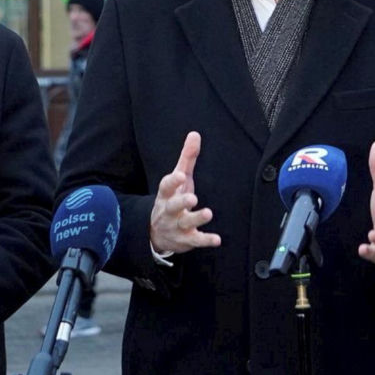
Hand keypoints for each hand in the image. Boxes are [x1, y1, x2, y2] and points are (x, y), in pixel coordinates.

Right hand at [149, 131, 220, 253]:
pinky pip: (196, 241)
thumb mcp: (179, 178)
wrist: (157, 232)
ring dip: (196, 219)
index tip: (179, 175)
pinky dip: (205, 240)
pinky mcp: (186, 240)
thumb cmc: (172, 198)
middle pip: (173, 206)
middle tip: (192, 198)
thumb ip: (187, 158)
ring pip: (185, 223)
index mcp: (166, 194)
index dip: (172, 181)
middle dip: (181, 202)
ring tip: (208, 213)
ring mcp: (177, 226)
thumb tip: (195, 134)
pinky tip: (217, 239)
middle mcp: (169, 210)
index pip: (165, 186)